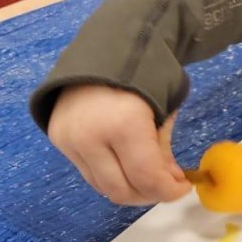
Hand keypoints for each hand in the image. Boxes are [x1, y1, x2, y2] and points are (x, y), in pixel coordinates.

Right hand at [48, 85, 190, 205]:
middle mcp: (91, 137)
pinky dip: (110, 175)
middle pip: (120, 190)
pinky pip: (88, 171)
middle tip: (167, 187)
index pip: (146, 177)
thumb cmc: (144, 74)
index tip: (183, 188)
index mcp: (124, 124)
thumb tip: (170, 182)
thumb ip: (164, 150)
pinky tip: (126, 165)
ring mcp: (70, 140)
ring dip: (129, 188)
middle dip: (148, 195)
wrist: (104, 46)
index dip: (168, 190)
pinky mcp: (58, 140)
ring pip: (101, 186)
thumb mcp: (164, 110)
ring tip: (149, 176)